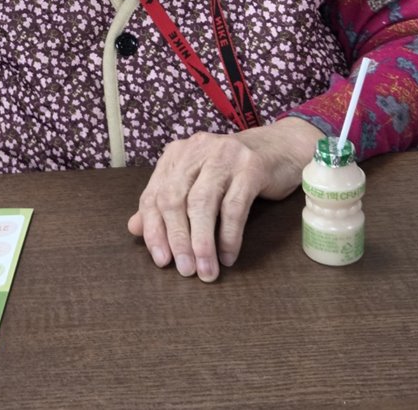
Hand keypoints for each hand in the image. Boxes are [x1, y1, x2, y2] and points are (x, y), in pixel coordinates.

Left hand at [128, 118, 317, 281]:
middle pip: (175, 200)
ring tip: (205, 269)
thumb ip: (167, 202)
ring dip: (201, 242)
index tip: (160, 259)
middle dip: (177, 239)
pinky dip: (229, 235)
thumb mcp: (197, 182)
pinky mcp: (251, 167)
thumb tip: (135, 229)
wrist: (283, 147)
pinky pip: (235, 208)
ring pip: (202, 205)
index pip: (153, 195)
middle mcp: (195, 152)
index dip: (154, 230)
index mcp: (175, 155)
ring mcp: (224, 157)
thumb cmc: (234, 170)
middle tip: (184, 269)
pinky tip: (228, 256)